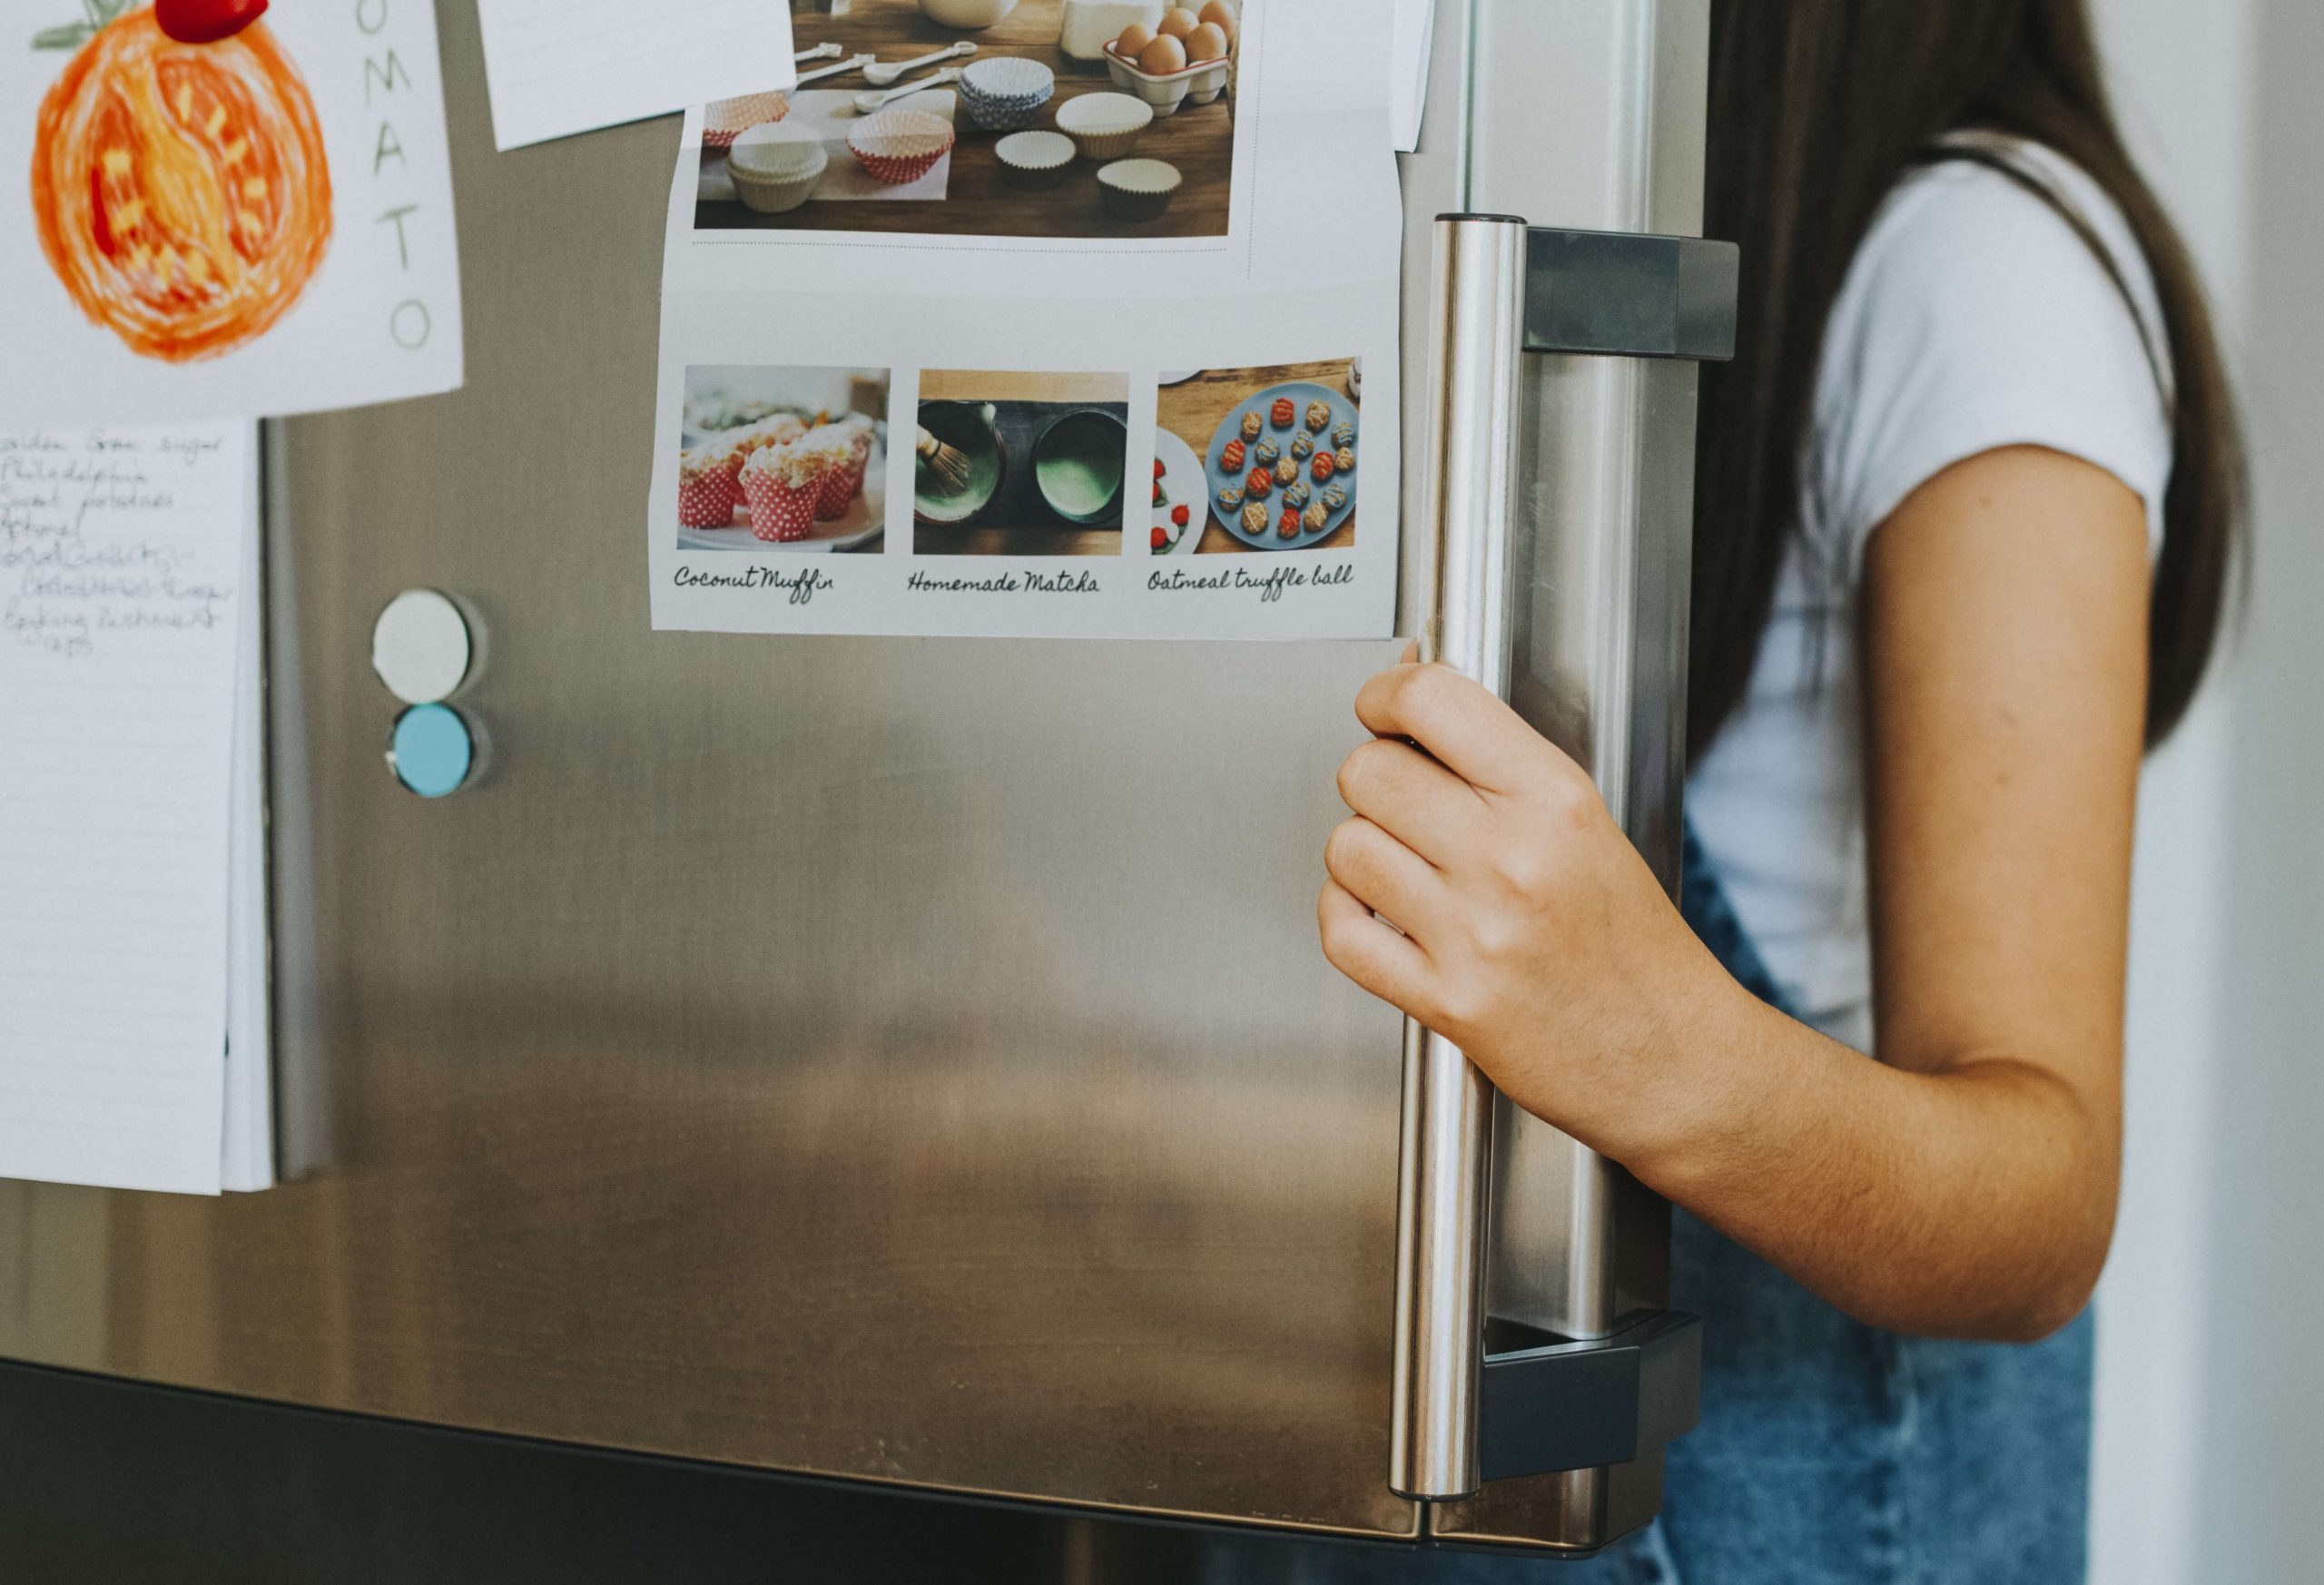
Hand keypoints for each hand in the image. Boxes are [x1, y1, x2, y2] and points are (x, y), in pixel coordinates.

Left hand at [1317, 654, 1742, 1164]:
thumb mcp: (1588, 824)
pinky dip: (1345, 917)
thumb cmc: (1635, 947)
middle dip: (1375, 781)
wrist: (1673, 1059)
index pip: (1431, 701)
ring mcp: (1475, 932)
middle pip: (1370, 772)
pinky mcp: (1446, 1000)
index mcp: (1555, 800)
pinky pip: (1342, 932)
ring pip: (1347, 847)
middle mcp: (1512, 859)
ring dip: (1362, 854)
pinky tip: (1380, 916)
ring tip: (1406, 869)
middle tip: (1404, 803)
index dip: (1385, 695)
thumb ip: (1499, 762)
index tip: (1382, 708)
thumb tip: (1409, 690)